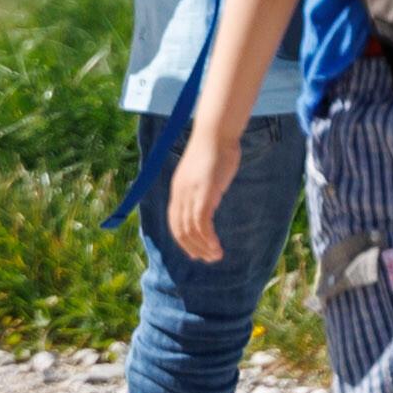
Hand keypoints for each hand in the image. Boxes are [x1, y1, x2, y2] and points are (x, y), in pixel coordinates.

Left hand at [165, 124, 239, 260]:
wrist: (216, 133)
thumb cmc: (215, 149)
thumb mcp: (204, 173)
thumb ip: (203, 189)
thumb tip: (210, 200)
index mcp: (178, 190)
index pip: (175, 222)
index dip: (184, 240)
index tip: (196, 252)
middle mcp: (180, 194)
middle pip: (180, 230)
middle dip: (193, 248)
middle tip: (208, 259)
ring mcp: (190, 194)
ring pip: (191, 231)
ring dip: (203, 247)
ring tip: (216, 256)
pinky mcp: (203, 194)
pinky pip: (201, 224)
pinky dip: (208, 239)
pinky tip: (217, 246)